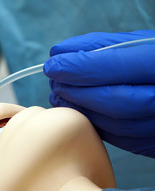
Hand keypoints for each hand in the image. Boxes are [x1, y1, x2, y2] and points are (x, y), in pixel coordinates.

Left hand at [44, 30, 154, 157]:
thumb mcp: (137, 43)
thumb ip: (100, 46)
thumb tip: (59, 52)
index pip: (115, 68)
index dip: (78, 68)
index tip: (53, 65)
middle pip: (112, 102)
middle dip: (75, 92)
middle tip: (54, 82)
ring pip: (113, 125)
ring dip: (80, 110)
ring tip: (60, 96)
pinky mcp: (154, 142)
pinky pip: (119, 138)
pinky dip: (94, 123)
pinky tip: (79, 110)